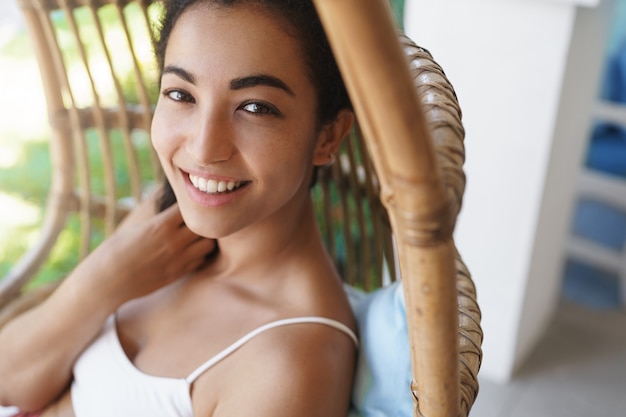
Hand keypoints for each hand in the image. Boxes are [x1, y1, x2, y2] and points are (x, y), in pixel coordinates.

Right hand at [77, 203, 215, 306]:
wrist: (109, 280)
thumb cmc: (118, 250)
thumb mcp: (138, 227)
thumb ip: (161, 220)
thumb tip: (173, 210)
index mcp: (162, 225)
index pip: (190, 207)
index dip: (192, 205)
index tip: (190, 204)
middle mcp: (174, 241)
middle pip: (205, 226)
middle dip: (203, 221)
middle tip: (198, 220)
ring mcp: (178, 259)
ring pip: (208, 245)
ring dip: (204, 239)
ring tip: (195, 236)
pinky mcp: (178, 273)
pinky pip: (199, 260)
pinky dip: (198, 255)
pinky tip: (189, 252)